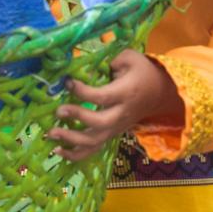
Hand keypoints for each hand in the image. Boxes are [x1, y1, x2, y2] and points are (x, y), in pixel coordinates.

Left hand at [51, 50, 183, 160]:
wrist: (161, 92)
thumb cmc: (143, 71)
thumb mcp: (130, 57)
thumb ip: (109, 60)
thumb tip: (84, 67)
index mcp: (126, 93)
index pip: (103, 97)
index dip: (83, 92)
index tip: (67, 82)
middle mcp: (121, 114)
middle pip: (100, 123)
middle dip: (78, 118)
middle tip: (59, 111)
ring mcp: (117, 127)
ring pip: (95, 142)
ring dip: (72, 141)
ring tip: (51, 134)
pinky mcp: (112, 134)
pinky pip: (94, 149)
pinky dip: (76, 154)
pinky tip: (58, 151)